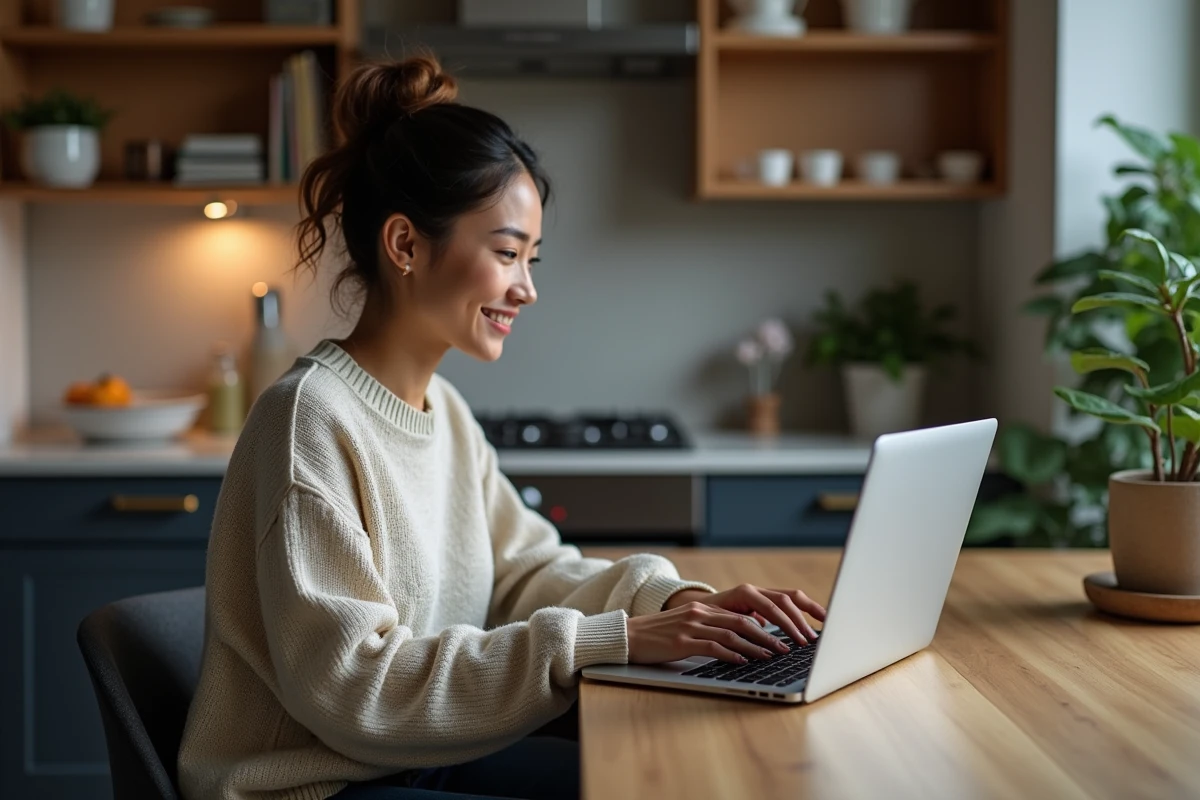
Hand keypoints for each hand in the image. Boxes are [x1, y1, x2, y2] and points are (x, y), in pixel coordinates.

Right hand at [626, 602, 791, 664]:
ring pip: (732, 634)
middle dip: (770, 635)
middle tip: (787, 648)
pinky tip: (744, 662)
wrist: (628, 636)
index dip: (768, 624)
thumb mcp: (689, 626)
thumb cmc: (660, 636)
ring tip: (772, 656)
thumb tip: (742, 639)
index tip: (785, 635)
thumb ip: (713, 627)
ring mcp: (691, 627)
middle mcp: (700, 613)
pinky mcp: (682, 642)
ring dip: (756, 646)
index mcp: (704, 608)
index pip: (744, 614)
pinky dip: (732, 655)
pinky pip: (713, 647)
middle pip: (744, 622)